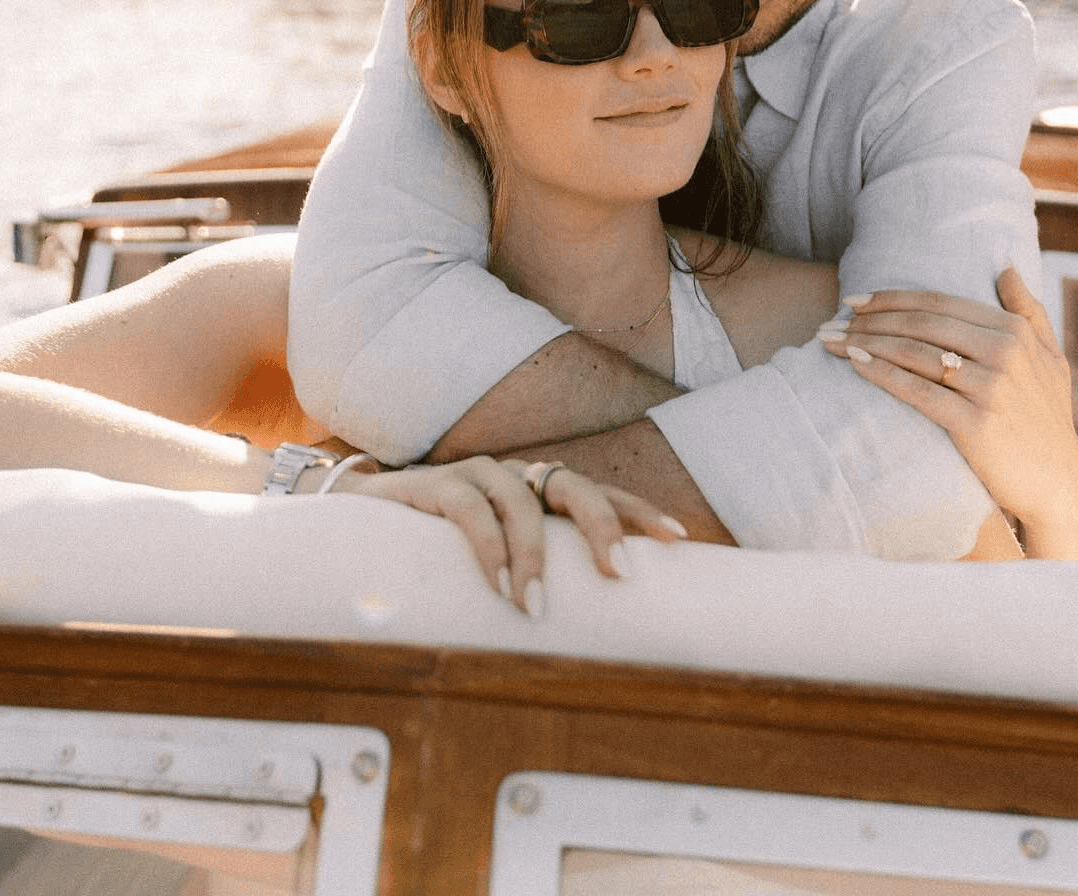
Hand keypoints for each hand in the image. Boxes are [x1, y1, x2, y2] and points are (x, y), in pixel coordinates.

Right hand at [338, 455, 686, 613]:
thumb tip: (592, 641)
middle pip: (573, 484)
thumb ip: (539, 580)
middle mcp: (515, 475)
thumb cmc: (443, 552)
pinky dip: (487, 546)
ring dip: (533, 554)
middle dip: (603, 525)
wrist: (362, 520)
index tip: (678, 539)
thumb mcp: (500, 566)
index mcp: (539, 491)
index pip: (599, 492)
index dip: (638, 511)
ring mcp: (475, 474)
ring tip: (534, 607)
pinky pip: (468, 508)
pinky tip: (496, 584)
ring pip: (520, 498)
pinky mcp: (434, 485)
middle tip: (621, 574)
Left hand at [821, 268, 1077, 558]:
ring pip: (914, 353)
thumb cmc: (1047, 419)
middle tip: (831, 321)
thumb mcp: (1050, 358)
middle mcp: (1005, 352)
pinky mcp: (976, 424)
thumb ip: (1029, 310)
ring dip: (866, 343)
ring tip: (831, 341)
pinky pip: (919, 391)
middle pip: (921, 324)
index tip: (855, 300)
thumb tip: (1005, 267)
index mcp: (1015, 331)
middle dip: (869, 320)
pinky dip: (883, 373)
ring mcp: (991, 388)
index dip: (892, 298)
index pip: (939, 303)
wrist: (1058, 486)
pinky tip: (856, 364)